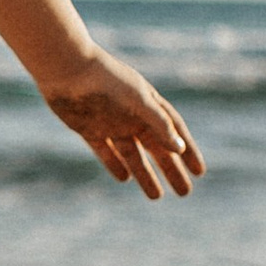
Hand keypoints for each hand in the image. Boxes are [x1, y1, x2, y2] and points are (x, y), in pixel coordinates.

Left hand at [36, 49, 204, 199]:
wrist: (67, 69)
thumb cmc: (106, 80)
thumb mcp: (137, 101)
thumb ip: (159, 124)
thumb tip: (179, 148)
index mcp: (148, 104)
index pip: (174, 131)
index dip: (187, 150)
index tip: (199, 171)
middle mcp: (132, 115)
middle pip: (157, 148)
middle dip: (171, 169)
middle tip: (185, 192)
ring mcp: (111, 123)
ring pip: (133, 154)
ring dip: (145, 174)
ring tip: (157, 196)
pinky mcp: (89, 129)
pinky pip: (106, 151)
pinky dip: (115, 164)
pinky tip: (125, 179)